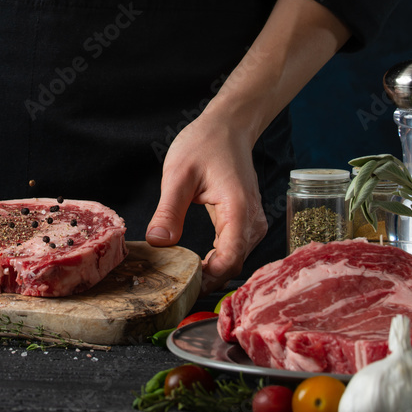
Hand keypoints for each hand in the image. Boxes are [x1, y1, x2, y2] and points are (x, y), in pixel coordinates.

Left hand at [145, 102, 267, 293]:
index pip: (229, 261)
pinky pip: (234, 250)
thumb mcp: (178, 174)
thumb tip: (158, 242)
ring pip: (235, 261)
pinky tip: (195, 261)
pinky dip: (216, 259)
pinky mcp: (248, 223)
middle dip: (205, 279)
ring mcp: (253, 223)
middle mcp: (253, 221)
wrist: (228, 127)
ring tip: (180, 273)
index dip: (205, 278)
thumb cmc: (205, 144)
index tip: (180, 283)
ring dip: (211, 271)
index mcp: (238, 210)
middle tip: (173, 284)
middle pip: (233, 266)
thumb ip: (169, 210)